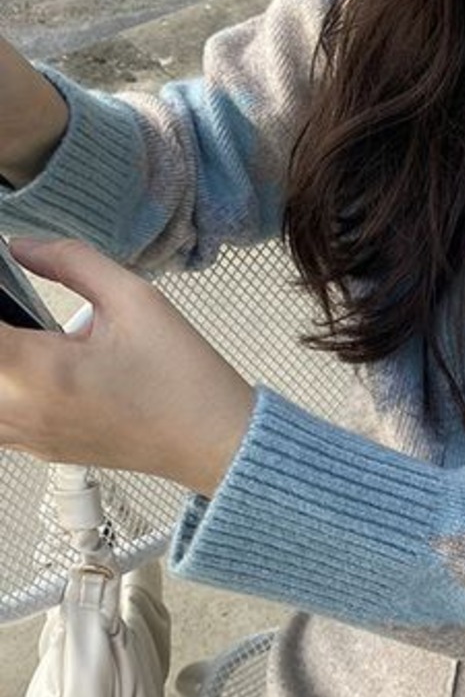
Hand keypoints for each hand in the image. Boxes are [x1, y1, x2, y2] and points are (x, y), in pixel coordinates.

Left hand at [0, 238, 254, 502]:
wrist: (211, 440)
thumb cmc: (180, 376)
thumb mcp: (134, 298)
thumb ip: (70, 262)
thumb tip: (22, 247)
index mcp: (44, 373)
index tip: (6, 283)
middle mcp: (24, 413)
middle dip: (2, 327)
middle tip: (17, 305)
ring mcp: (27, 438)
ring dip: (4, 360)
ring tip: (23, 332)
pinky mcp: (37, 449)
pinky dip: (7, 384)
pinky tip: (29, 363)